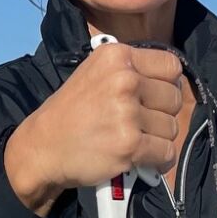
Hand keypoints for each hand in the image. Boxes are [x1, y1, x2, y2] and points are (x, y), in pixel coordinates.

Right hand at [5, 42, 183, 214]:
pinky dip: (158, 160)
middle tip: (139, 123)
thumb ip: (130, 71)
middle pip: (174, 98)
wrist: (42, 148)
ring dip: (158, 139)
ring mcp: (127, 113)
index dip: (166, 85)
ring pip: (172, 127)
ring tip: (134, 140)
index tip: (152, 98)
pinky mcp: (129, 144)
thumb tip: (171, 82)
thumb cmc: (71, 113)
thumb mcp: (95, 74)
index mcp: (117, 57)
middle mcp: (124, 80)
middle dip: (161, 114)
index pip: (171, 66)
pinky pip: (166, 152)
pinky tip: (142, 159)